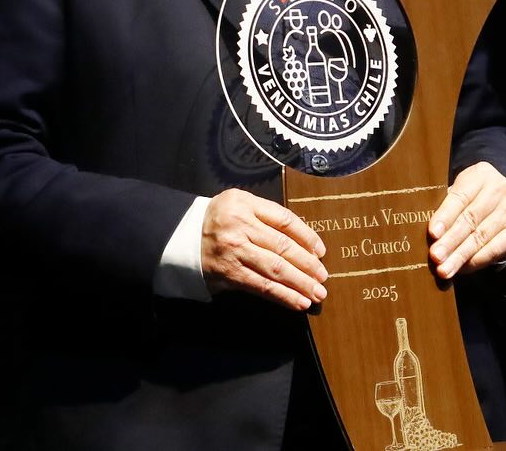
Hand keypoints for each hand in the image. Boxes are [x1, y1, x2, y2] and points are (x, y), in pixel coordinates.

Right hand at [202, 188, 328, 310]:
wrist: (181, 237)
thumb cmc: (218, 220)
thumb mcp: (239, 204)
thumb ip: (266, 216)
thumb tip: (304, 242)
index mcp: (244, 203)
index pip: (284, 219)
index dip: (307, 236)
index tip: (321, 250)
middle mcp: (239, 225)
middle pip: (283, 246)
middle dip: (308, 264)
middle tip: (324, 276)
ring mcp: (234, 251)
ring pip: (275, 269)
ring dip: (300, 283)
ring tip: (317, 293)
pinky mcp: (229, 273)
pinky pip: (261, 286)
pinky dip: (283, 296)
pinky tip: (298, 302)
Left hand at [428, 161, 505, 278]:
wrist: (500, 200)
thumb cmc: (468, 196)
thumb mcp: (458, 190)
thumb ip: (444, 205)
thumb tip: (428, 233)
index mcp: (481, 174)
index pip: (460, 197)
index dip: (445, 216)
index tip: (432, 233)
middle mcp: (500, 189)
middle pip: (471, 219)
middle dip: (451, 241)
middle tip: (436, 257)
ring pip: (481, 237)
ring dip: (460, 256)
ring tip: (444, 269)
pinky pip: (495, 249)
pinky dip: (476, 261)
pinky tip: (462, 269)